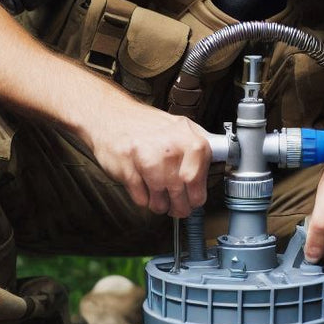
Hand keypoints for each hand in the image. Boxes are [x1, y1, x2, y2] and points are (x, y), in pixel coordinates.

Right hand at [84, 100, 213, 217]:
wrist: (110, 115)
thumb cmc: (146, 124)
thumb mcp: (180, 128)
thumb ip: (197, 149)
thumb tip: (213, 170)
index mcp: (189, 140)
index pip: (198, 182)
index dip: (195, 198)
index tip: (193, 201)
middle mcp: (171, 150)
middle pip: (180, 195)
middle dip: (178, 208)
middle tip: (176, 208)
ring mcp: (148, 159)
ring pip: (160, 201)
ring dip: (159, 205)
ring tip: (157, 195)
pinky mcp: (127, 169)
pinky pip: (141, 199)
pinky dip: (143, 199)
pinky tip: (142, 185)